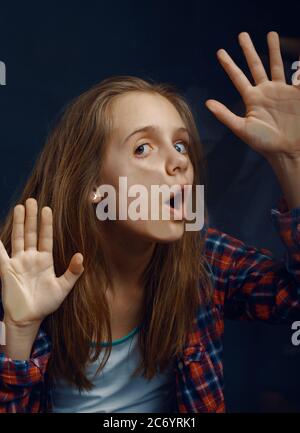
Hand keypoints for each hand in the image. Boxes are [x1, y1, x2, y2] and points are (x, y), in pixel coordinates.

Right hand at [0, 198, 83, 326]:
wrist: (28, 318)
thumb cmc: (46, 304)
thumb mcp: (63, 288)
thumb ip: (73, 272)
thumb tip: (81, 255)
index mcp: (45, 260)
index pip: (46, 237)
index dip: (46, 224)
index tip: (47, 209)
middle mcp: (31, 258)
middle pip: (31, 233)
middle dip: (32, 217)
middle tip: (32, 200)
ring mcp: (18, 262)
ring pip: (18, 238)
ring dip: (19, 223)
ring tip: (20, 207)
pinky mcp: (6, 270)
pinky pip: (0, 254)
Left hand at [205, 31, 299, 159]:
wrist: (287, 150)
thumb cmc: (264, 143)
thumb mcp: (242, 128)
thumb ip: (225, 115)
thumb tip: (207, 103)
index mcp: (251, 99)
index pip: (237, 77)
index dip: (228, 64)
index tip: (220, 52)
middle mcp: (264, 92)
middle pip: (255, 65)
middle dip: (248, 50)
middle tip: (242, 35)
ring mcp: (280, 91)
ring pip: (275, 65)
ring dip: (273, 49)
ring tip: (271, 34)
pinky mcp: (295, 93)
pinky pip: (295, 75)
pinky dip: (296, 65)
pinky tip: (294, 55)